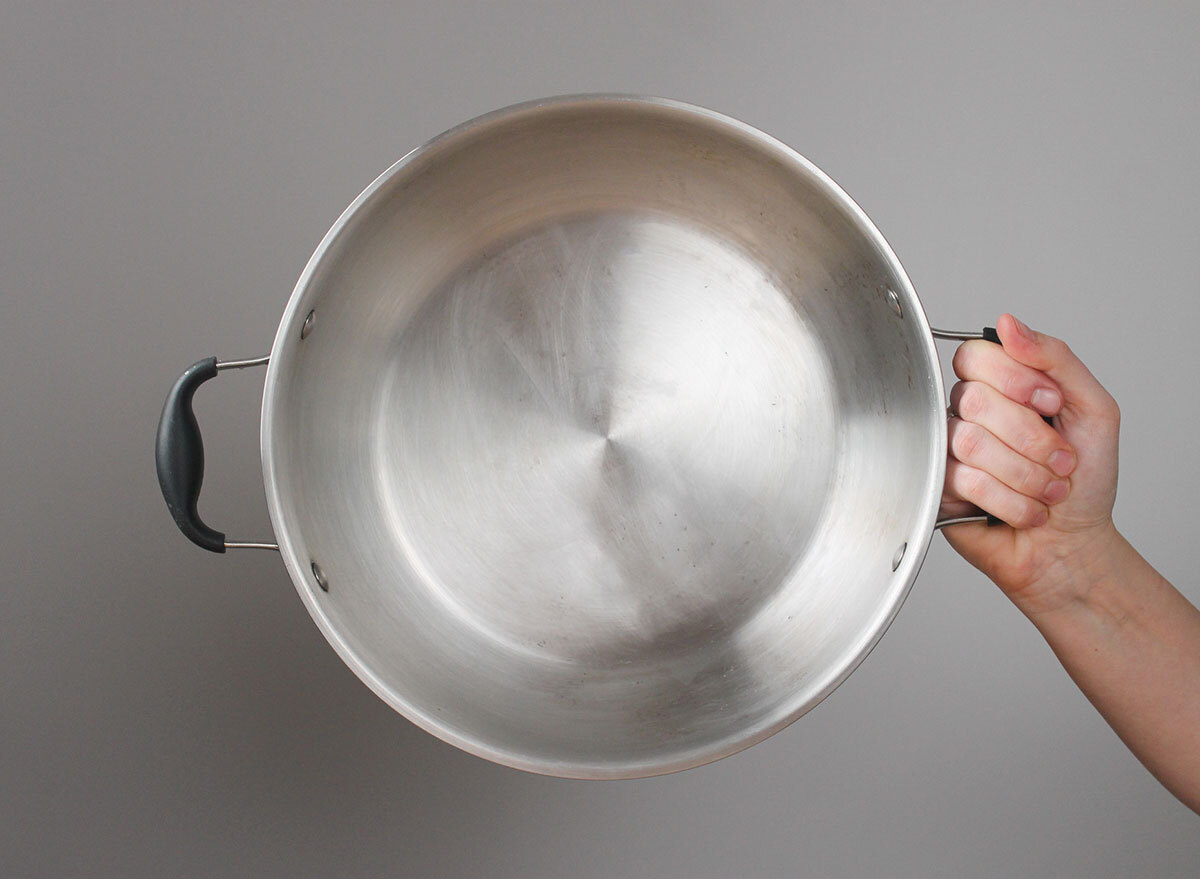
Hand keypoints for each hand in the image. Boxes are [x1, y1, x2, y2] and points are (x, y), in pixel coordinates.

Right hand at [940, 314, 1121, 615]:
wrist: (1073, 544)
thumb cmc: (1085, 480)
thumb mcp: (1092, 408)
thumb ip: (1055, 358)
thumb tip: (1009, 323)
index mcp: (999, 386)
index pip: (977, 355)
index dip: (1016, 380)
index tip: (1050, 405)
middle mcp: (967, 413)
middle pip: (975, 400)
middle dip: (1033, 438)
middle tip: (1061, 461)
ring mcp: (948, 451)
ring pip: (971, 443)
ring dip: (1026, 474)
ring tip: (1046, 490)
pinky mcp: (939, 488)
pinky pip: (965, 481)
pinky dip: (1011, 501)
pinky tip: (1024, 511)